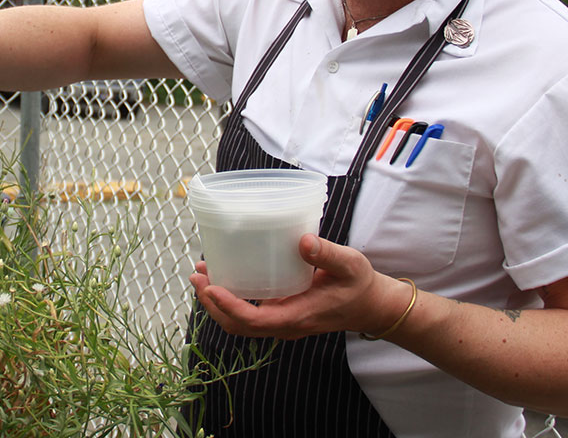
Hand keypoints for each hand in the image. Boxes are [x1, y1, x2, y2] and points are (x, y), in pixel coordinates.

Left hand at [188, 234, 411, 339]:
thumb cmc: (360, 286)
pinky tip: (223, 276)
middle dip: (213, 305)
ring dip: (217, 302)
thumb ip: (328, 255)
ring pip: (241, 321)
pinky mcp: (281, 312)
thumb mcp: (350, 266)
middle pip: (239, 325)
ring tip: (201, 274)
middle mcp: (285, 324)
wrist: (370, 306)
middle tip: (197, 277)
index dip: (230, 308)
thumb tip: (303, 242)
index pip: (255, 321)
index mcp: (298, 316)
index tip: (212, 289)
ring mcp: (282, 320)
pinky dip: (231, 298)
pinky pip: (250, 312)